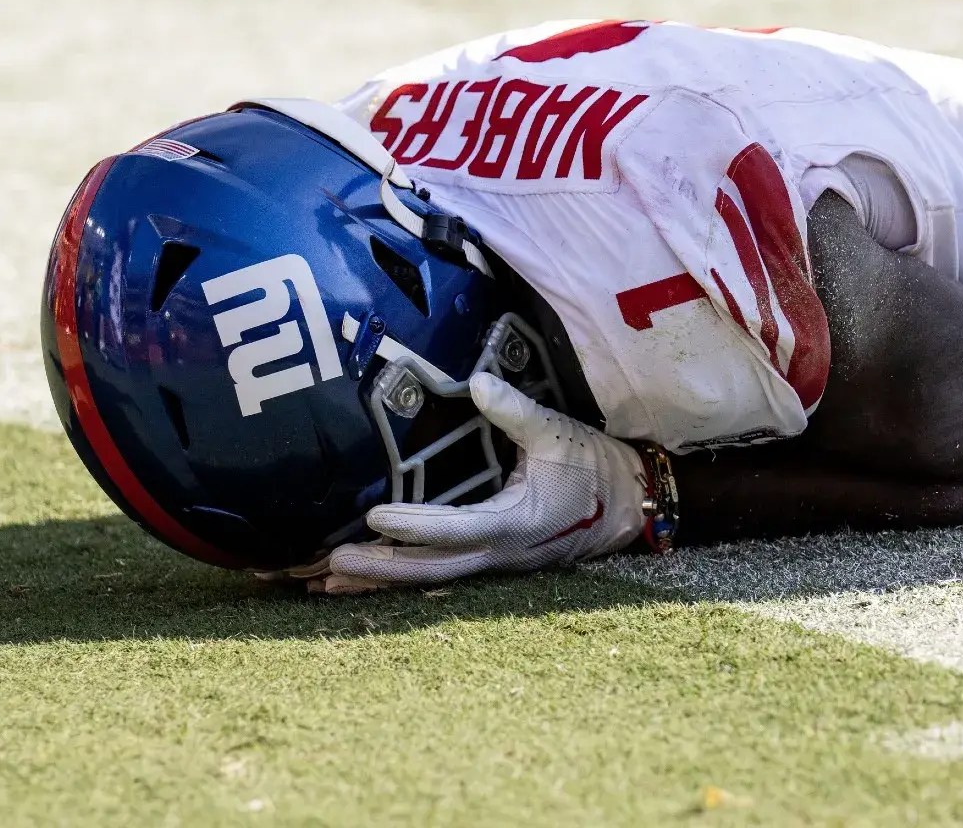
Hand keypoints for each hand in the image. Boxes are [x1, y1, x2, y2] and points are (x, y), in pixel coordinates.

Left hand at [318, 372, 646, 592]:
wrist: (631, 505)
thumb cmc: (595, 467)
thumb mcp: (558, 432)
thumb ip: (516, 410)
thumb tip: (478, 381)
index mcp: (519, 522)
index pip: (458, 528)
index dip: (416, 526)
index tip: (376, 517)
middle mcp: (504, 553)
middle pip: (434, 570)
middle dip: (382, 568)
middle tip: (331, 564)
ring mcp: (498, 563)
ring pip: (434, 579)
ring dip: (385, 579)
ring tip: (332, 581)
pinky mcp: (494, 560)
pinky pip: (443, 573)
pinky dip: (404, 576)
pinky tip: (370, 576)